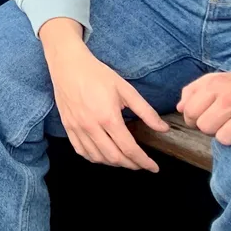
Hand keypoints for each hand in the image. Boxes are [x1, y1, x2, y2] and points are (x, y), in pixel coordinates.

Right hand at [41, 17, 166, 171]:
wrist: (67, 63)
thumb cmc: (96, 74)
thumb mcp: (125, 89)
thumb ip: (146, 111)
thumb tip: (163, 129)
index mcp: (108, 117)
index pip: (129, 149)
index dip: (144, 162)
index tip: (153, 167)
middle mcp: (91, 126)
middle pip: (114, 157)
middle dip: (131, 165)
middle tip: (141, 164)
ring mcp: (77, 127)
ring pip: (97, 157)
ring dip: (113, 163)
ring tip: (124, 159)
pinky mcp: (67, 126)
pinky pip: (81, 150)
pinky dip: (94, 158)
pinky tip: (102, 154)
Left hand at [178, 71, 230, 147]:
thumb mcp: (215, 80)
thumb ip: (193, 91)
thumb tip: (180, 108)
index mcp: (215, 85)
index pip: (190, 111)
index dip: (192, 119)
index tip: (201, 117)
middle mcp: (230, 98)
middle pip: (205, 127)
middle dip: (210, 127)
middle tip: (221, 120)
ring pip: (223, 139)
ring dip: (228, 135)